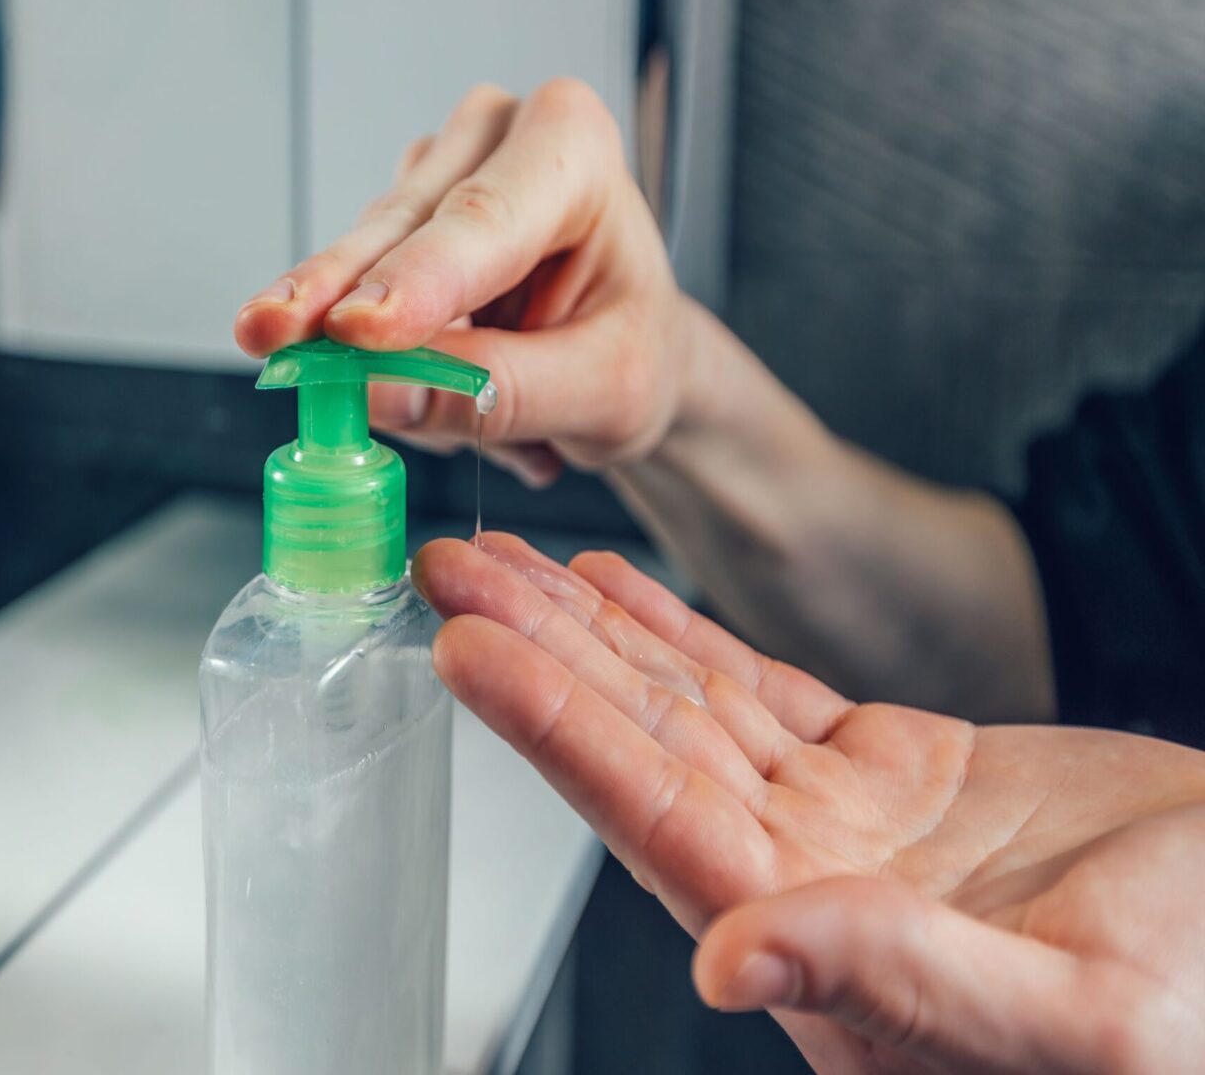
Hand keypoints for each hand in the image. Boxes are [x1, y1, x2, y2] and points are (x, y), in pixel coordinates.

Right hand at [234, 79, 701, 486]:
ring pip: (366, 266)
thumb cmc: (635, 356)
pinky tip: (448, 396)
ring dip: (386, 360)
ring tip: (494, 430)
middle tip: (270, 343)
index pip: (481, 220)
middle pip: (400, 228)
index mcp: (574, 149)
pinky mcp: (400, 221)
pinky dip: (385, 362)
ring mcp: (439, 173)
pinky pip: (356, 297)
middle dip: (333, 297)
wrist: (631, 359)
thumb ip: (497, 394)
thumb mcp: (601, 396)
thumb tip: (380, 392)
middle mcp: (497, 137)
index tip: (350, 332)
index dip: (412, 280)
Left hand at [413, 533, 1204, 1073]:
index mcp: (819, 940)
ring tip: (506, 562)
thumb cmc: (1200, 1002)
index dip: (552, 728)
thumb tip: (726, 959)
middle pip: (638, 744)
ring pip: (683, 701)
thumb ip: (894, 978)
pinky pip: (758, 684)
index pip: (649, 817)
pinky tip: (619, 587)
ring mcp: (839, 816)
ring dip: (590, 630)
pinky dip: (683, 630)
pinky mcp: (890, 766)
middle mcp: (799, 876)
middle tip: (449, 570)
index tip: (466, 648)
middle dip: (538, 653)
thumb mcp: (1072, 1016)